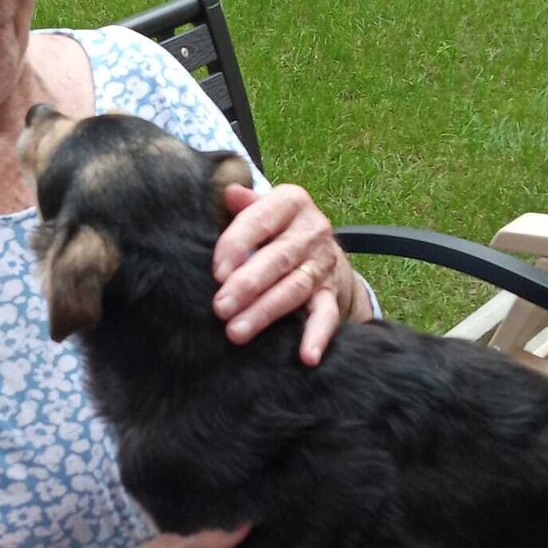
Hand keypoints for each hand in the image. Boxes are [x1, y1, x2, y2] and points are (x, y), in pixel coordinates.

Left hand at [212, 184, 364, 365]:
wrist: (322, 249)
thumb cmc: (274, 229)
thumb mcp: (261, 208)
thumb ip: (243, 204)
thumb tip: (227, 191)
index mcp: (291, 202)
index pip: (260, 220)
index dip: (237, 244)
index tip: (216, 271)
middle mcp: (311, 230)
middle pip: (277, 258)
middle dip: (247, 285)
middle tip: (220, 308)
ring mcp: (323, 263)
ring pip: (294, 289)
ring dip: (265, 312)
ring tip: (237, 332)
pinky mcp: (331, 293)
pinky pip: (326, 316)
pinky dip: (317, 336)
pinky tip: (306, 357)